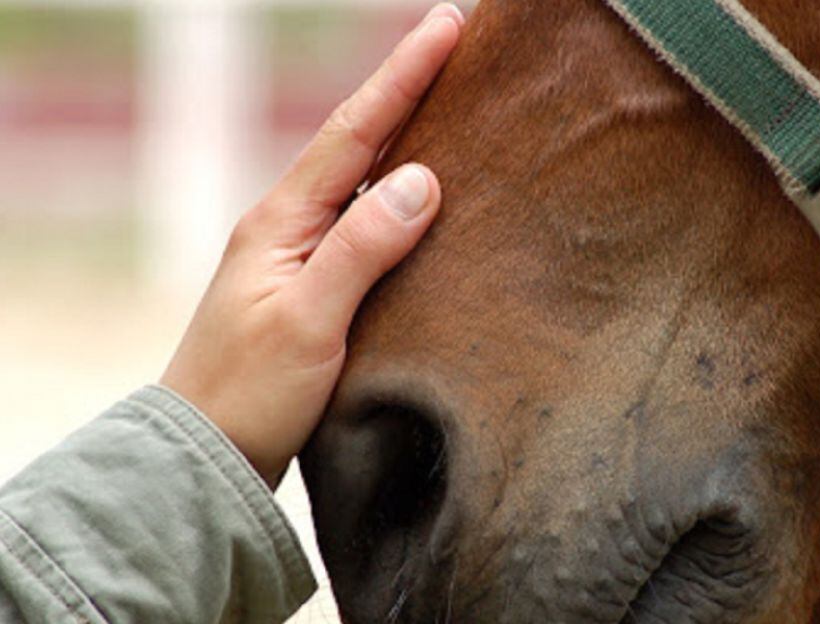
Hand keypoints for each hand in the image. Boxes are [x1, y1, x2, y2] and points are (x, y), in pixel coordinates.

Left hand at [161, 4, 463, 484]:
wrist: (207, 456)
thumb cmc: (250, 393)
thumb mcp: (308, 320)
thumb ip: (363, 248)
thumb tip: (423, 179)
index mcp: (281, 221)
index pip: (353, 134)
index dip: (402, 77)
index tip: (446, 27)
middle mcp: (289, 227)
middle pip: (358, 144)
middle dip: (406, 91)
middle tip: (454, 45)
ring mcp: (299, 256)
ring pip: (363, 183)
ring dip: (405, 138)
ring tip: (452, 105)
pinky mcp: (315, 288)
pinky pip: (365, 226)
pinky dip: (398, 198)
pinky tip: (426, 197)